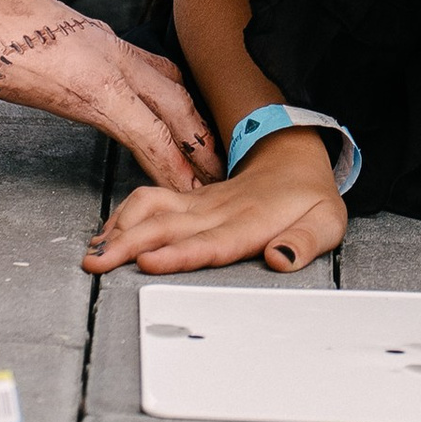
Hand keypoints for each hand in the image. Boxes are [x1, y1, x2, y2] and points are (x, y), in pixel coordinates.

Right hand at [0, 0, 220, 190]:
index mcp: (63, 53)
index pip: (131, 82)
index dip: (158, 115)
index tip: (177, 148)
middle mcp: (93, 55)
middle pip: (167, 97)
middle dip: (194, 137)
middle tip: (217, 175)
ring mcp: (97, 65)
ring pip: (169, 114)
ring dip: (195, 152)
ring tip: (217, 187)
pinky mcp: (90, 81)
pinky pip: (145, 129)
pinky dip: (172, 161)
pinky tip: (189, 189)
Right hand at [85, 129, 349, 276]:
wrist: (294, 156)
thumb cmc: (310, 197)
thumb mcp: (326, 222)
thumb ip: (304, 242)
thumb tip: (281, 259)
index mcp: (251, 220)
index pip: (211, 242)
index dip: (179, 254)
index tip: (149, 262)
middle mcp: (218, 211)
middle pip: (168, 227)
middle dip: (129, 246)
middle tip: (97, 265)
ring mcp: (199, 203)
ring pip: (152, 209)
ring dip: (120, 229)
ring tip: (94, 254)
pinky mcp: (189, 201)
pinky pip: (150, 202)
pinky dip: (124, 218)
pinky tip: (106, 237)